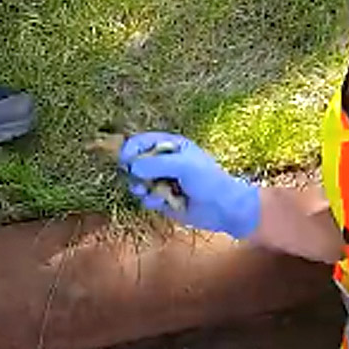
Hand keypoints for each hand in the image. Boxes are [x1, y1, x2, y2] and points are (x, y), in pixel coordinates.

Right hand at [120, 132, 260, 238]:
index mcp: (170, 146)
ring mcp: (163, 180)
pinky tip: (162, 202)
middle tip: (138, 179)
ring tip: (147, 190)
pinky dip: (151, 200)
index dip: (130, 149)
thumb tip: (131, 166)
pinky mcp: (163, 199)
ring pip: (138, 181)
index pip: (141, 141)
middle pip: (136, 162)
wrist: (223, 207)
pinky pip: (147, 198)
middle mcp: (164, 161)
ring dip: (141, 187)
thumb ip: (156, 163)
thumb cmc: (208, 180)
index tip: (125, 160)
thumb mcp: (183, 165)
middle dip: (134, 171)